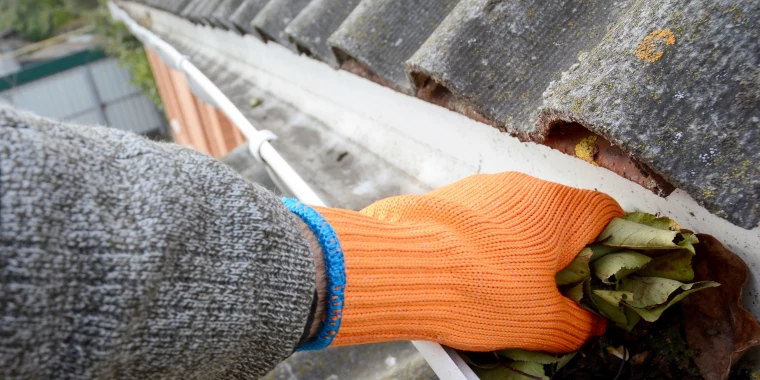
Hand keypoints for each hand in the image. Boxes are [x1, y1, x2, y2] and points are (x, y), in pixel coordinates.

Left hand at [307, 172, 622, 351]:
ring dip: (521, 247)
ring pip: (519, 216)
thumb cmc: (475, 287)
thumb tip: (589, 325)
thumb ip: (578, 324)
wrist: (399, 267)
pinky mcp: (449, 196)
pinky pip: (482, 218)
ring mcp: (483, 187)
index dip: (613, 245)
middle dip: (562, 253)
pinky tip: (472, 272)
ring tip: (506, 286)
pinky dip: (486, 242)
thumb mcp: (541, 322)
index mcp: (560, 208)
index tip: (605, 273)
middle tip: (554, 290)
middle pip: (561, 216)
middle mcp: (524, 187)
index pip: (608, 214)